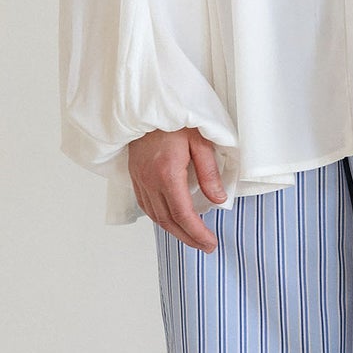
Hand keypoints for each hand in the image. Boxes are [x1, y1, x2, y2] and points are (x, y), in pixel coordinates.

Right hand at [126, 127, 226, 251]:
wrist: (145, 105)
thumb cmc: (174, 120)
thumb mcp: (200, 141)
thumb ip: (209, 172)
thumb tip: (218, 200)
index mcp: (167, 174)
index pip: (183, 214)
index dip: (197, 233)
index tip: (210, 243)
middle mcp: (150, 181)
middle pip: (168, 221)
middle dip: (188, 238)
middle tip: (205, 246)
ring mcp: (139, 179)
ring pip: (155, 216)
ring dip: (174, 231)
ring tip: (191, 238)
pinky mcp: (135, 176)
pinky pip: (146, 205)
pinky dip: (159, 218)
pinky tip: (171, 220)